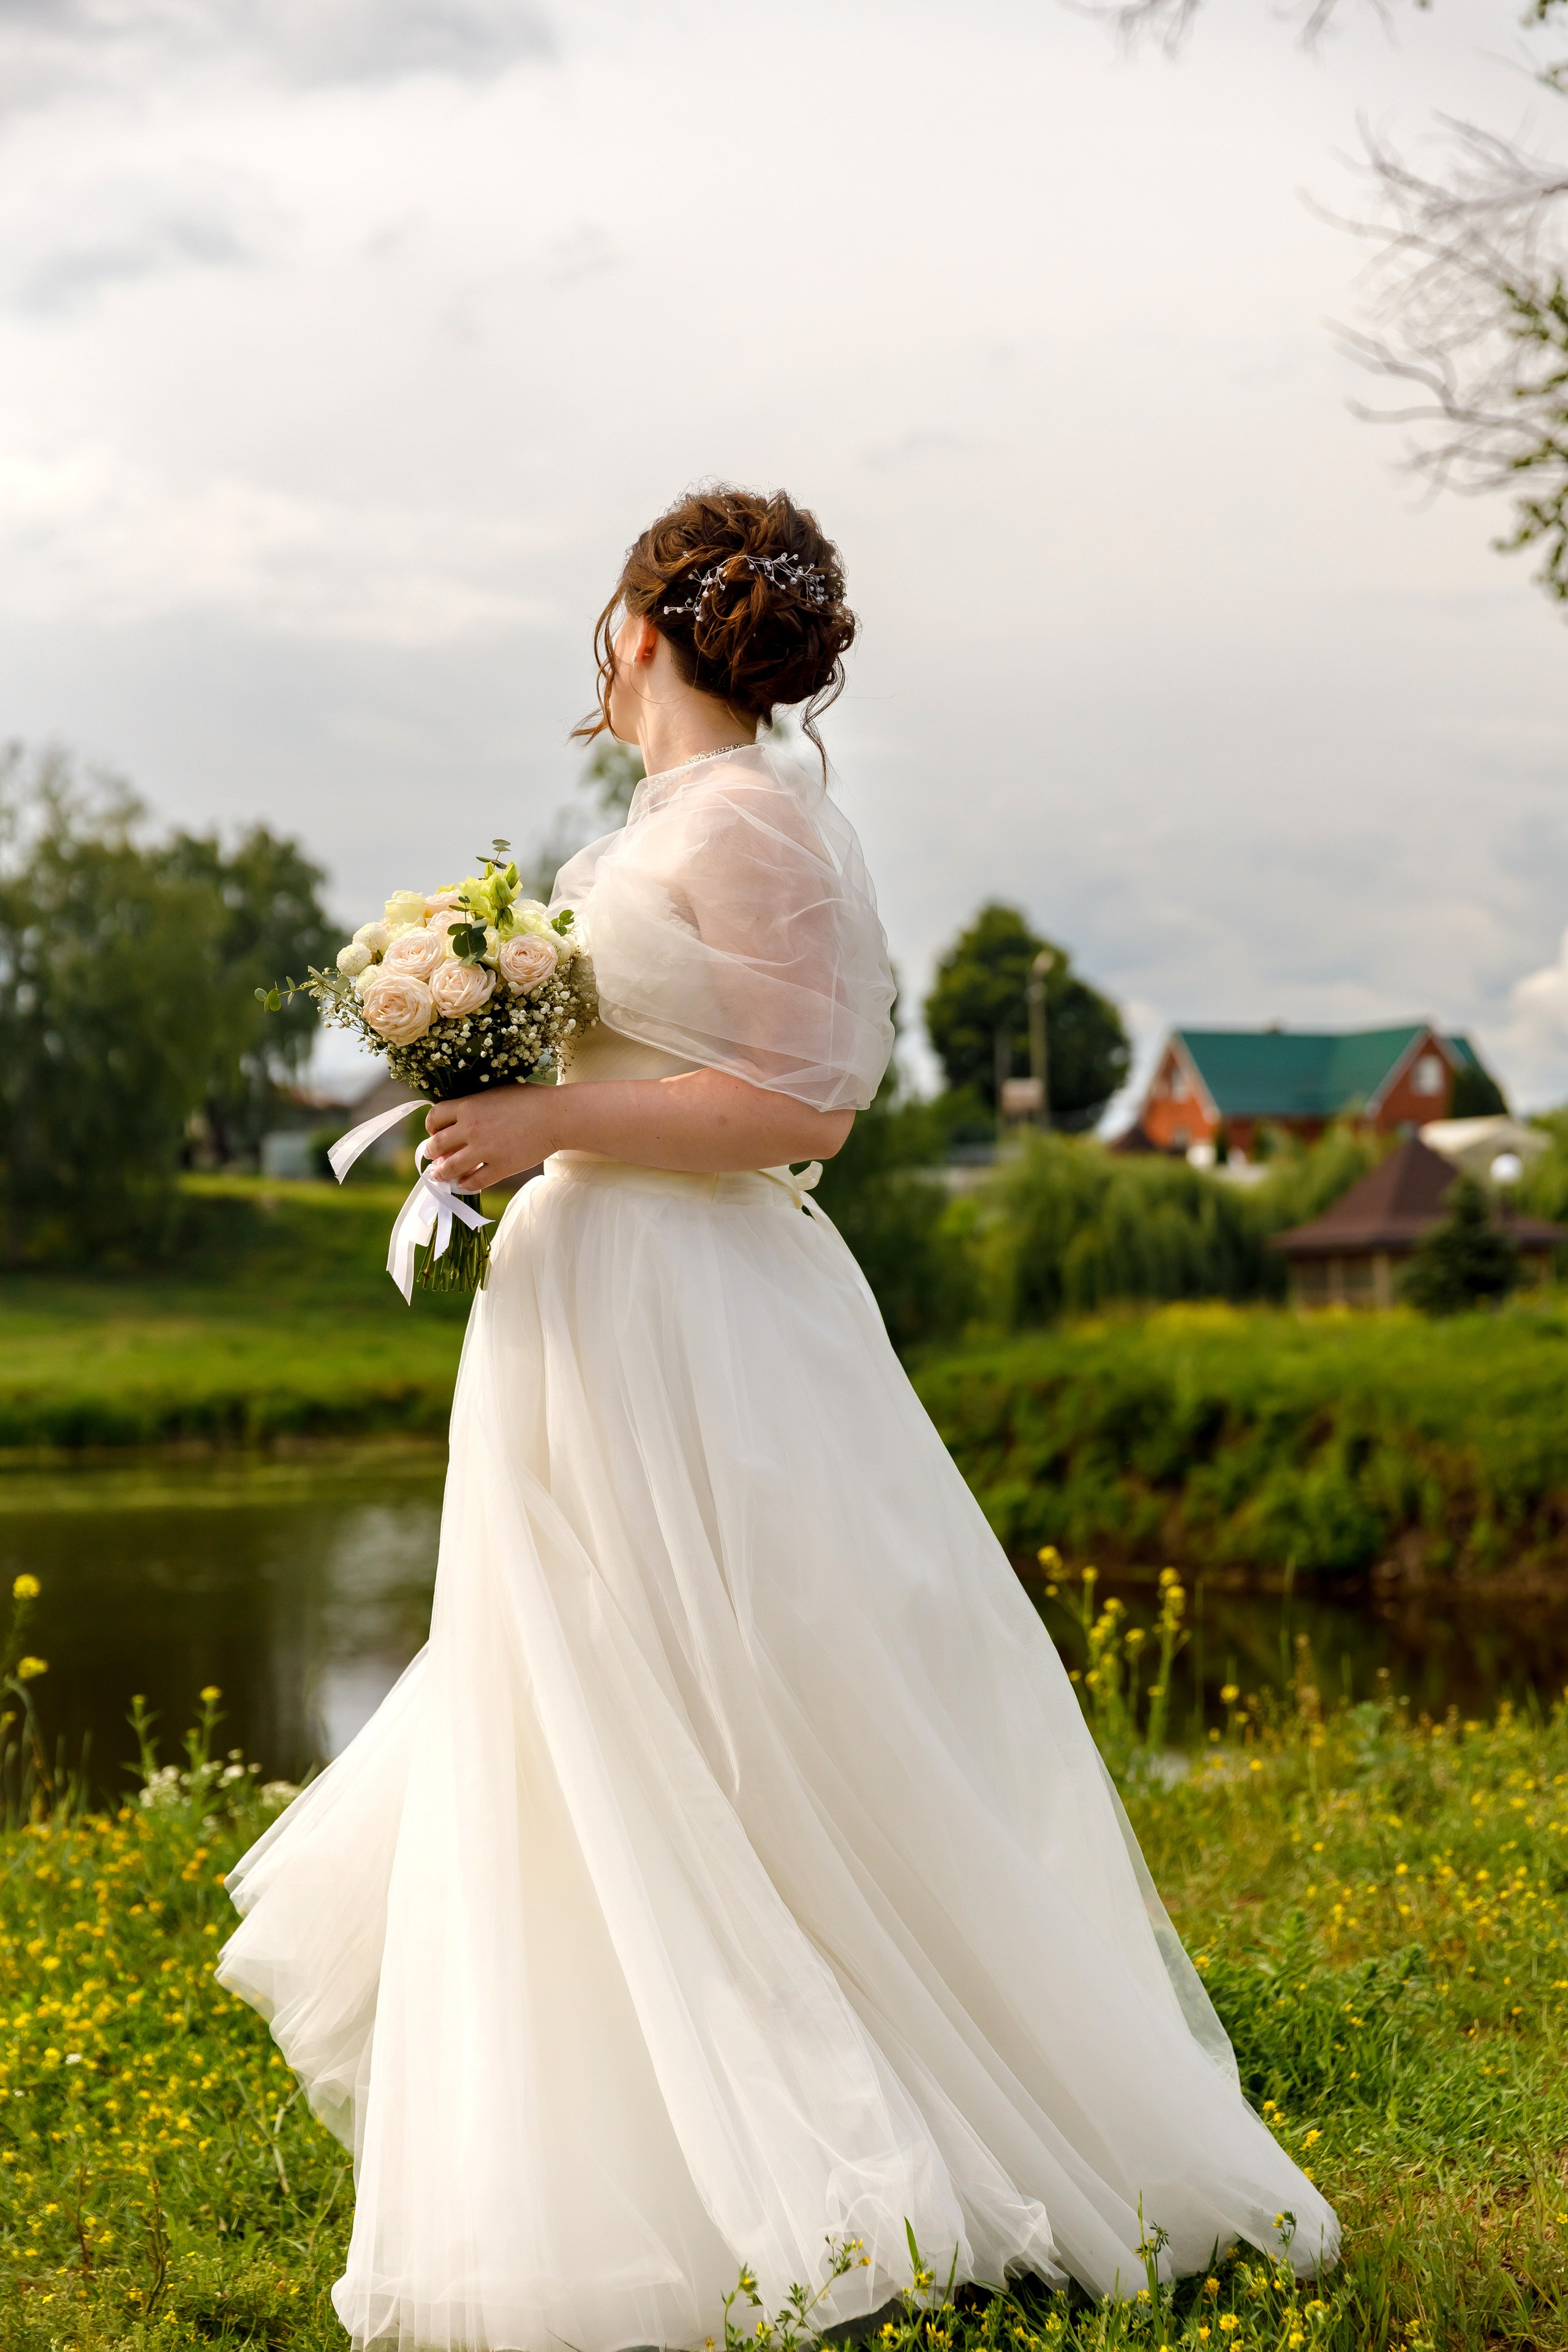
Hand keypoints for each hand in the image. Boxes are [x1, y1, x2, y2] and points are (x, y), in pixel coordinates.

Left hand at [424, 1087, 562, 1190]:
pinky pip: (474, 1182)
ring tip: (439, 1175)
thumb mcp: (495, 1092)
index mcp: (469, 1107)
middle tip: (432, 1156)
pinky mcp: (500, 1168)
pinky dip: (465, 1185)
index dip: (431, 1126)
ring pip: (451, 1167)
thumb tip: (460, 1119)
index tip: (434, 1132)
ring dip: (441, 1173)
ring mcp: (484, 1150)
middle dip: (431, 1152)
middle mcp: (471, 1129)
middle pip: (437, 1145)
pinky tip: (464, 1185)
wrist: (556, 1116)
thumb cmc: (530, 1099)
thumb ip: (476, 1105)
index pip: (435, 1117)